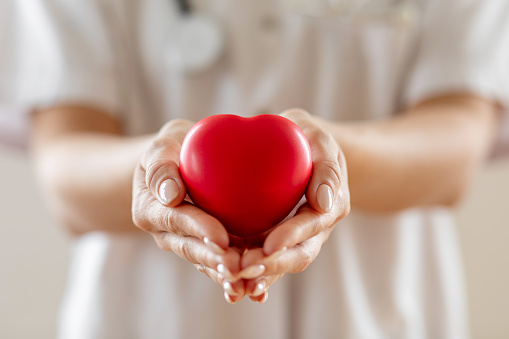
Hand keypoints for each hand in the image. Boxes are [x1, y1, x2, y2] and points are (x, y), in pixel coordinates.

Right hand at [132, 119, 245, 302]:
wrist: (179, 163)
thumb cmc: (173, 148)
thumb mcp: (162, 146)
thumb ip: (160, 165)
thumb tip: (169, 194)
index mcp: (151, 210)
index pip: (176, 220)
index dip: (198, 230)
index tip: (221, 238)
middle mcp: (166, 233)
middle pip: (191, 248)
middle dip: (214, 260)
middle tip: (237, 268)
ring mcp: (186, 243)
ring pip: (206, 262)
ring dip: (225, 274)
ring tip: (248, 284)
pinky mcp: (205, 247)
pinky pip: (219, 262)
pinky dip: (236, 274)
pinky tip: (256, 287)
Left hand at [239, 109, 350, 302]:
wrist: (303, 150)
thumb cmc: (308, 138)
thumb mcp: (319, 139)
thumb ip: (326, 165)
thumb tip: (323, 202)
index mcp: (330, 206)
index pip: (312, 225)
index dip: (291, 237)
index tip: (268, 245)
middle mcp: (316, 229)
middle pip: (298, 254)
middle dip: (273, 265)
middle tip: (244, 269)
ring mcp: (297, 238)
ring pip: (281, 263)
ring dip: (260, 275)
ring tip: (234, 282)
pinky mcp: (278, 240)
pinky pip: (267, 260)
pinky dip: (253, 275)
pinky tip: (231, 286)